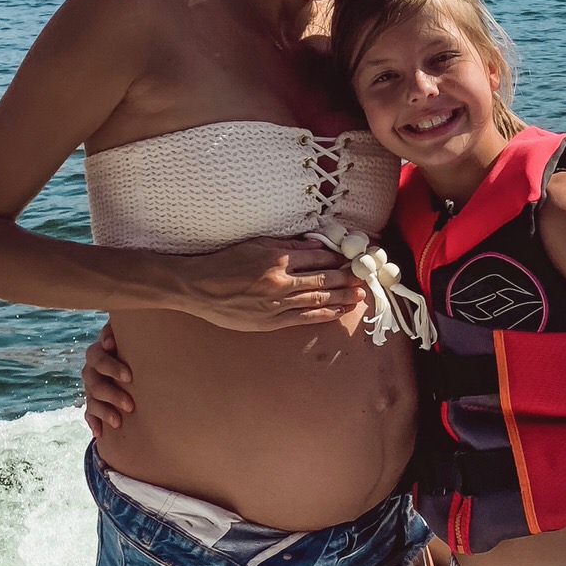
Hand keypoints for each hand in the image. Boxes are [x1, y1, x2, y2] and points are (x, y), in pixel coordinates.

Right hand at [82, 323, 132, 436]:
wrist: (134, 368)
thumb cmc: (138, 348)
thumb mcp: (138, 338)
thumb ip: (138, 329)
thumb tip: (142, 321)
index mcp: (101, 351)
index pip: (99, 356)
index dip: (111, 366)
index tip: (130, 376)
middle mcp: (92, 369)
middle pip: (94, 381)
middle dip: (112, 393)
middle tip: (131, 404)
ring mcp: (91, 386)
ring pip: (92, 399)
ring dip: (105, 410)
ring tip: (119, 421)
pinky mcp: (92, 403)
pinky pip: (88, 413)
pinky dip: (94, 422)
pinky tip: (100, 433)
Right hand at [168, 237, 364, 330]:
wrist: (199, 287)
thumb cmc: (225, 262)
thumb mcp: (256, 244)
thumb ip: (287, 245)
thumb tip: (317, 245)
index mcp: (278, 258)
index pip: (319, 256)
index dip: (340, 257)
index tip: (354, 257)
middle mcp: (281, 281)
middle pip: (324, 278)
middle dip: (348, 278)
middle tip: (366, 277)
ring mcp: (276, 304)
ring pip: (318, 299)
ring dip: (342, 297)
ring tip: (360, 295)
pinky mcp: (270, 321)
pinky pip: (303, 318)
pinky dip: (324, 315)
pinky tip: (339, 312)